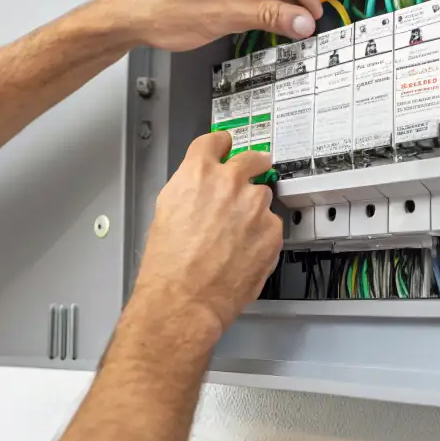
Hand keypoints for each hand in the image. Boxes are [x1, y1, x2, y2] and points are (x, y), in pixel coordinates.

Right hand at [132, 132, 282, 334]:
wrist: (184, 299)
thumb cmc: (168, 265)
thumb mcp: (167, 211)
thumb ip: (190, 188)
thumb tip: (201, 186)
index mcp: (197, 173)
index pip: (215, 142)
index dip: (220, 144)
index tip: (226, 146)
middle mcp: (229, 182)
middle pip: (251, 159)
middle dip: (252, 164)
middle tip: (252, 172)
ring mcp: (255, 206)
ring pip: (262, 196)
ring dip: (254, 209)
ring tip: (237, 235)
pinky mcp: (273, 231)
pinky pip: (272, 225)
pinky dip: (263, 235)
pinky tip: (244, 252)